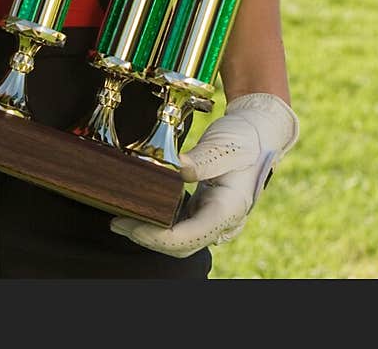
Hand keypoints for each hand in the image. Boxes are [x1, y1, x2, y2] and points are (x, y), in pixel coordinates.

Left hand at [110, 92, 298, 256]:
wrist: (258, 132)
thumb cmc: (244, 137)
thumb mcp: (224, 145)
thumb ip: (202, 160)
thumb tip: (174, 167)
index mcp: (228, 210)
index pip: (188, 238)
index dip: (157, 237)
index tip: (132, 225)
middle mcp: (222, 221)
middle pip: (181, 245)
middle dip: (148, 238)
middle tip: (118, 221)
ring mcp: (213, 218)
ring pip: (179, 240)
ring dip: (151, 233)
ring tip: (122, 218)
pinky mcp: (205, 209)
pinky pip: (181, 226)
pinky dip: (160, 223)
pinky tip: (142, 210)